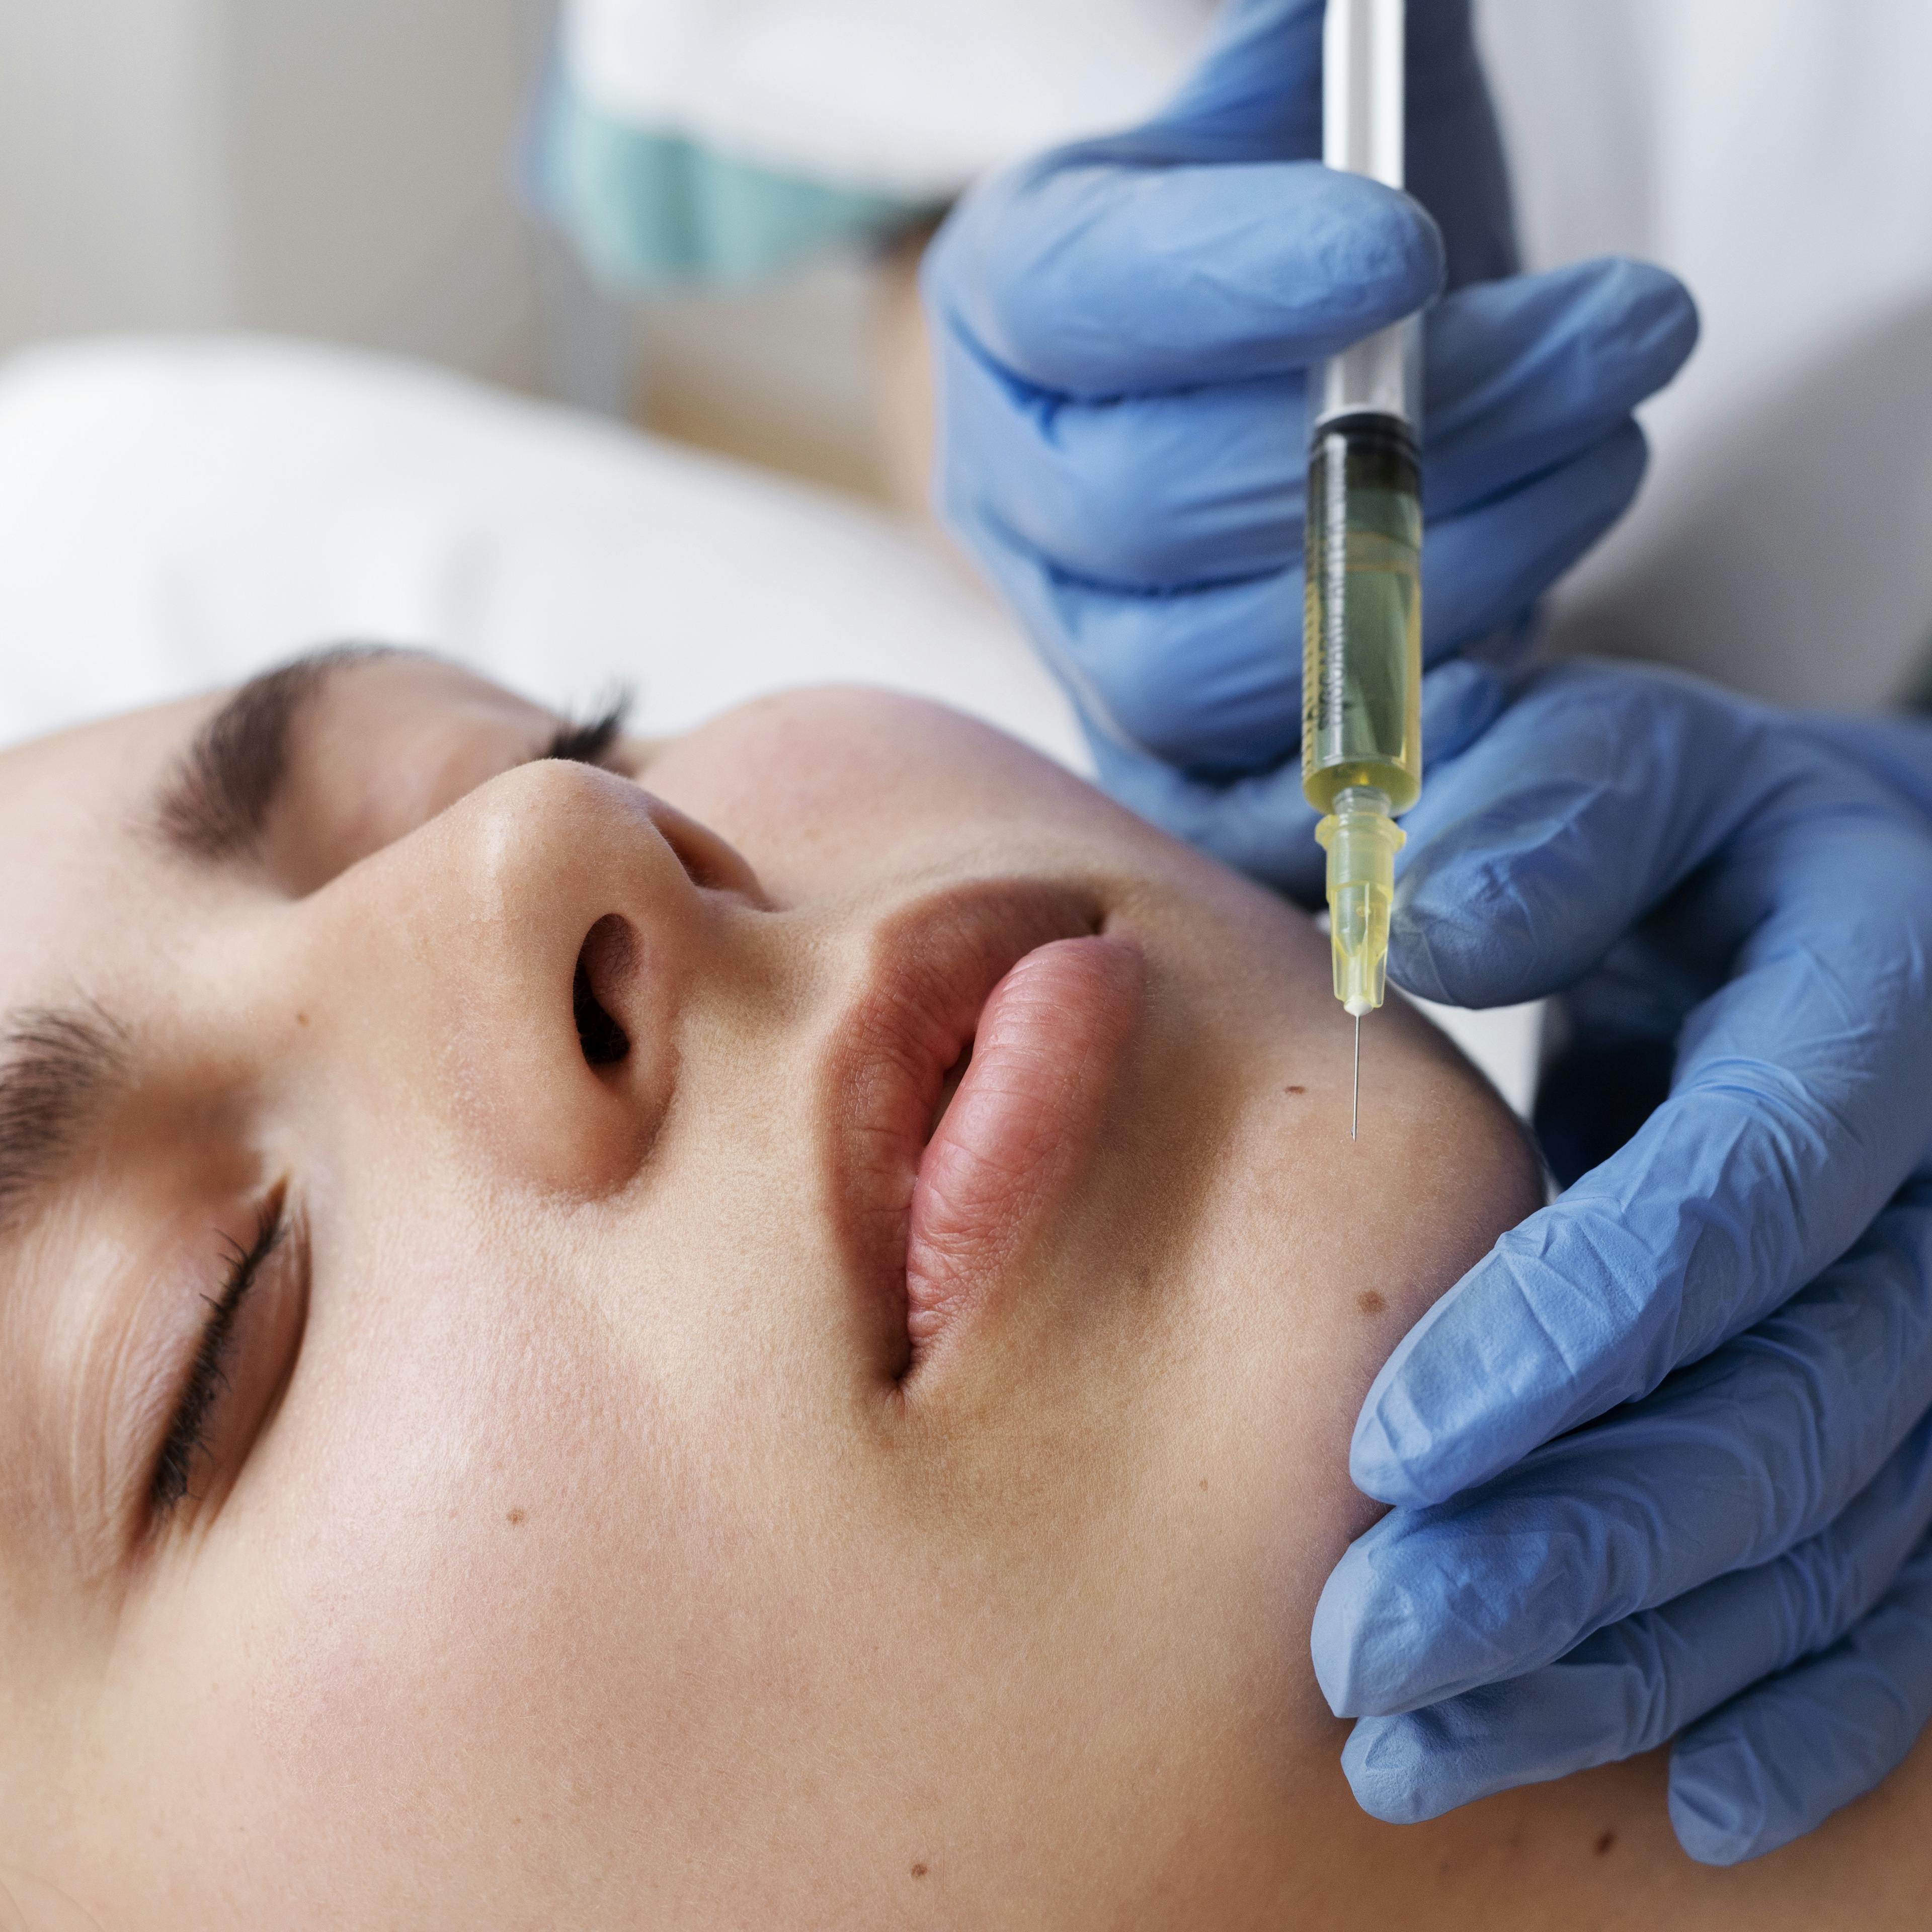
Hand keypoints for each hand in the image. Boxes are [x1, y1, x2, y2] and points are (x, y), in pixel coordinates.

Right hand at [924, 0, 1697, 896]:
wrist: (1295, 378)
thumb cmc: (1319, 219)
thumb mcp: (1306, 97)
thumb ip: (1309, 60)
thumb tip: (1357, 11)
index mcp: (1009, 298)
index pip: (1081, 305)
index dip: (1232, 289)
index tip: (1410, 249)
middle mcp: (1015, 487)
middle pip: (1146, 508)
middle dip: (1397, 439)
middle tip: (1619, 337)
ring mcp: (1078, 636)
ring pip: (1196, 669)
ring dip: (1428, 577)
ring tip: (1605, 462)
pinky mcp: (1164, 752)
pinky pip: (1232, 803)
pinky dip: (1367, 757)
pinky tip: (1506, 675)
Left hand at [1311, 665, 1931, 1862]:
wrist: (1809, 896)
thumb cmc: (1675, 827)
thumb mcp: (1609, 766)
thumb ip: (1539, 815)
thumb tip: (1432, 915)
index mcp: (1881, 985)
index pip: (1746, 1184)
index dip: (1580, 1328)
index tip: (1387, 1449)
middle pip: (1796, 1398)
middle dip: (1582, 1544)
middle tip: (1370, 1657)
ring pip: (1841, 1526)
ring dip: (1644, 1656)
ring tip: (1432, 1745)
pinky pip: (1912, 1581)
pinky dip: (1802, 1696)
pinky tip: (1686, 1796)